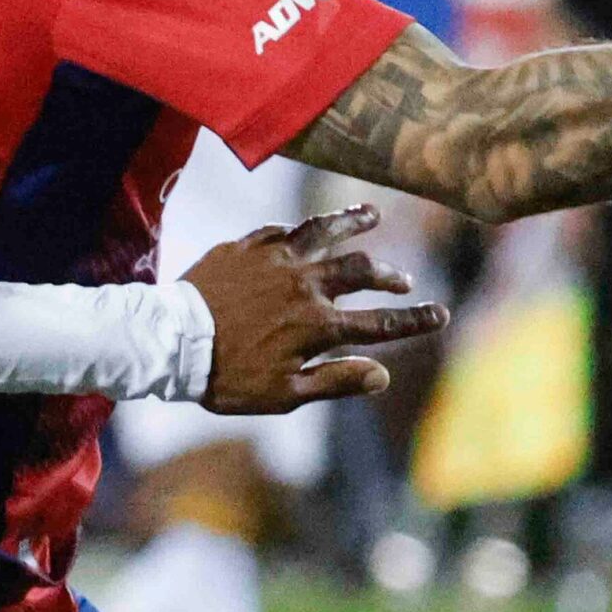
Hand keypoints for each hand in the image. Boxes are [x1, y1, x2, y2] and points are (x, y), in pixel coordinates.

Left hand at [182, 205, 448, 412]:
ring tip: (372, 216)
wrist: (170, 343)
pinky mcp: (245, 247)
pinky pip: (280, 231)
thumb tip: (383, 376)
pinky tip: (306, 230)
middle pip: (361, 271)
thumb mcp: (284, 395)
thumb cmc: (227, 377)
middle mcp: (304, 285)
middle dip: (389, 275)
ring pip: (325, 233)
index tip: (441, 314)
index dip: (415, 319)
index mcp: (318, 325)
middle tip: (403, 280)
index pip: (381, 322)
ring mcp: (274, 261)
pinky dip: (299, 231)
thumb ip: (336, 381)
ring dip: (353, 225)